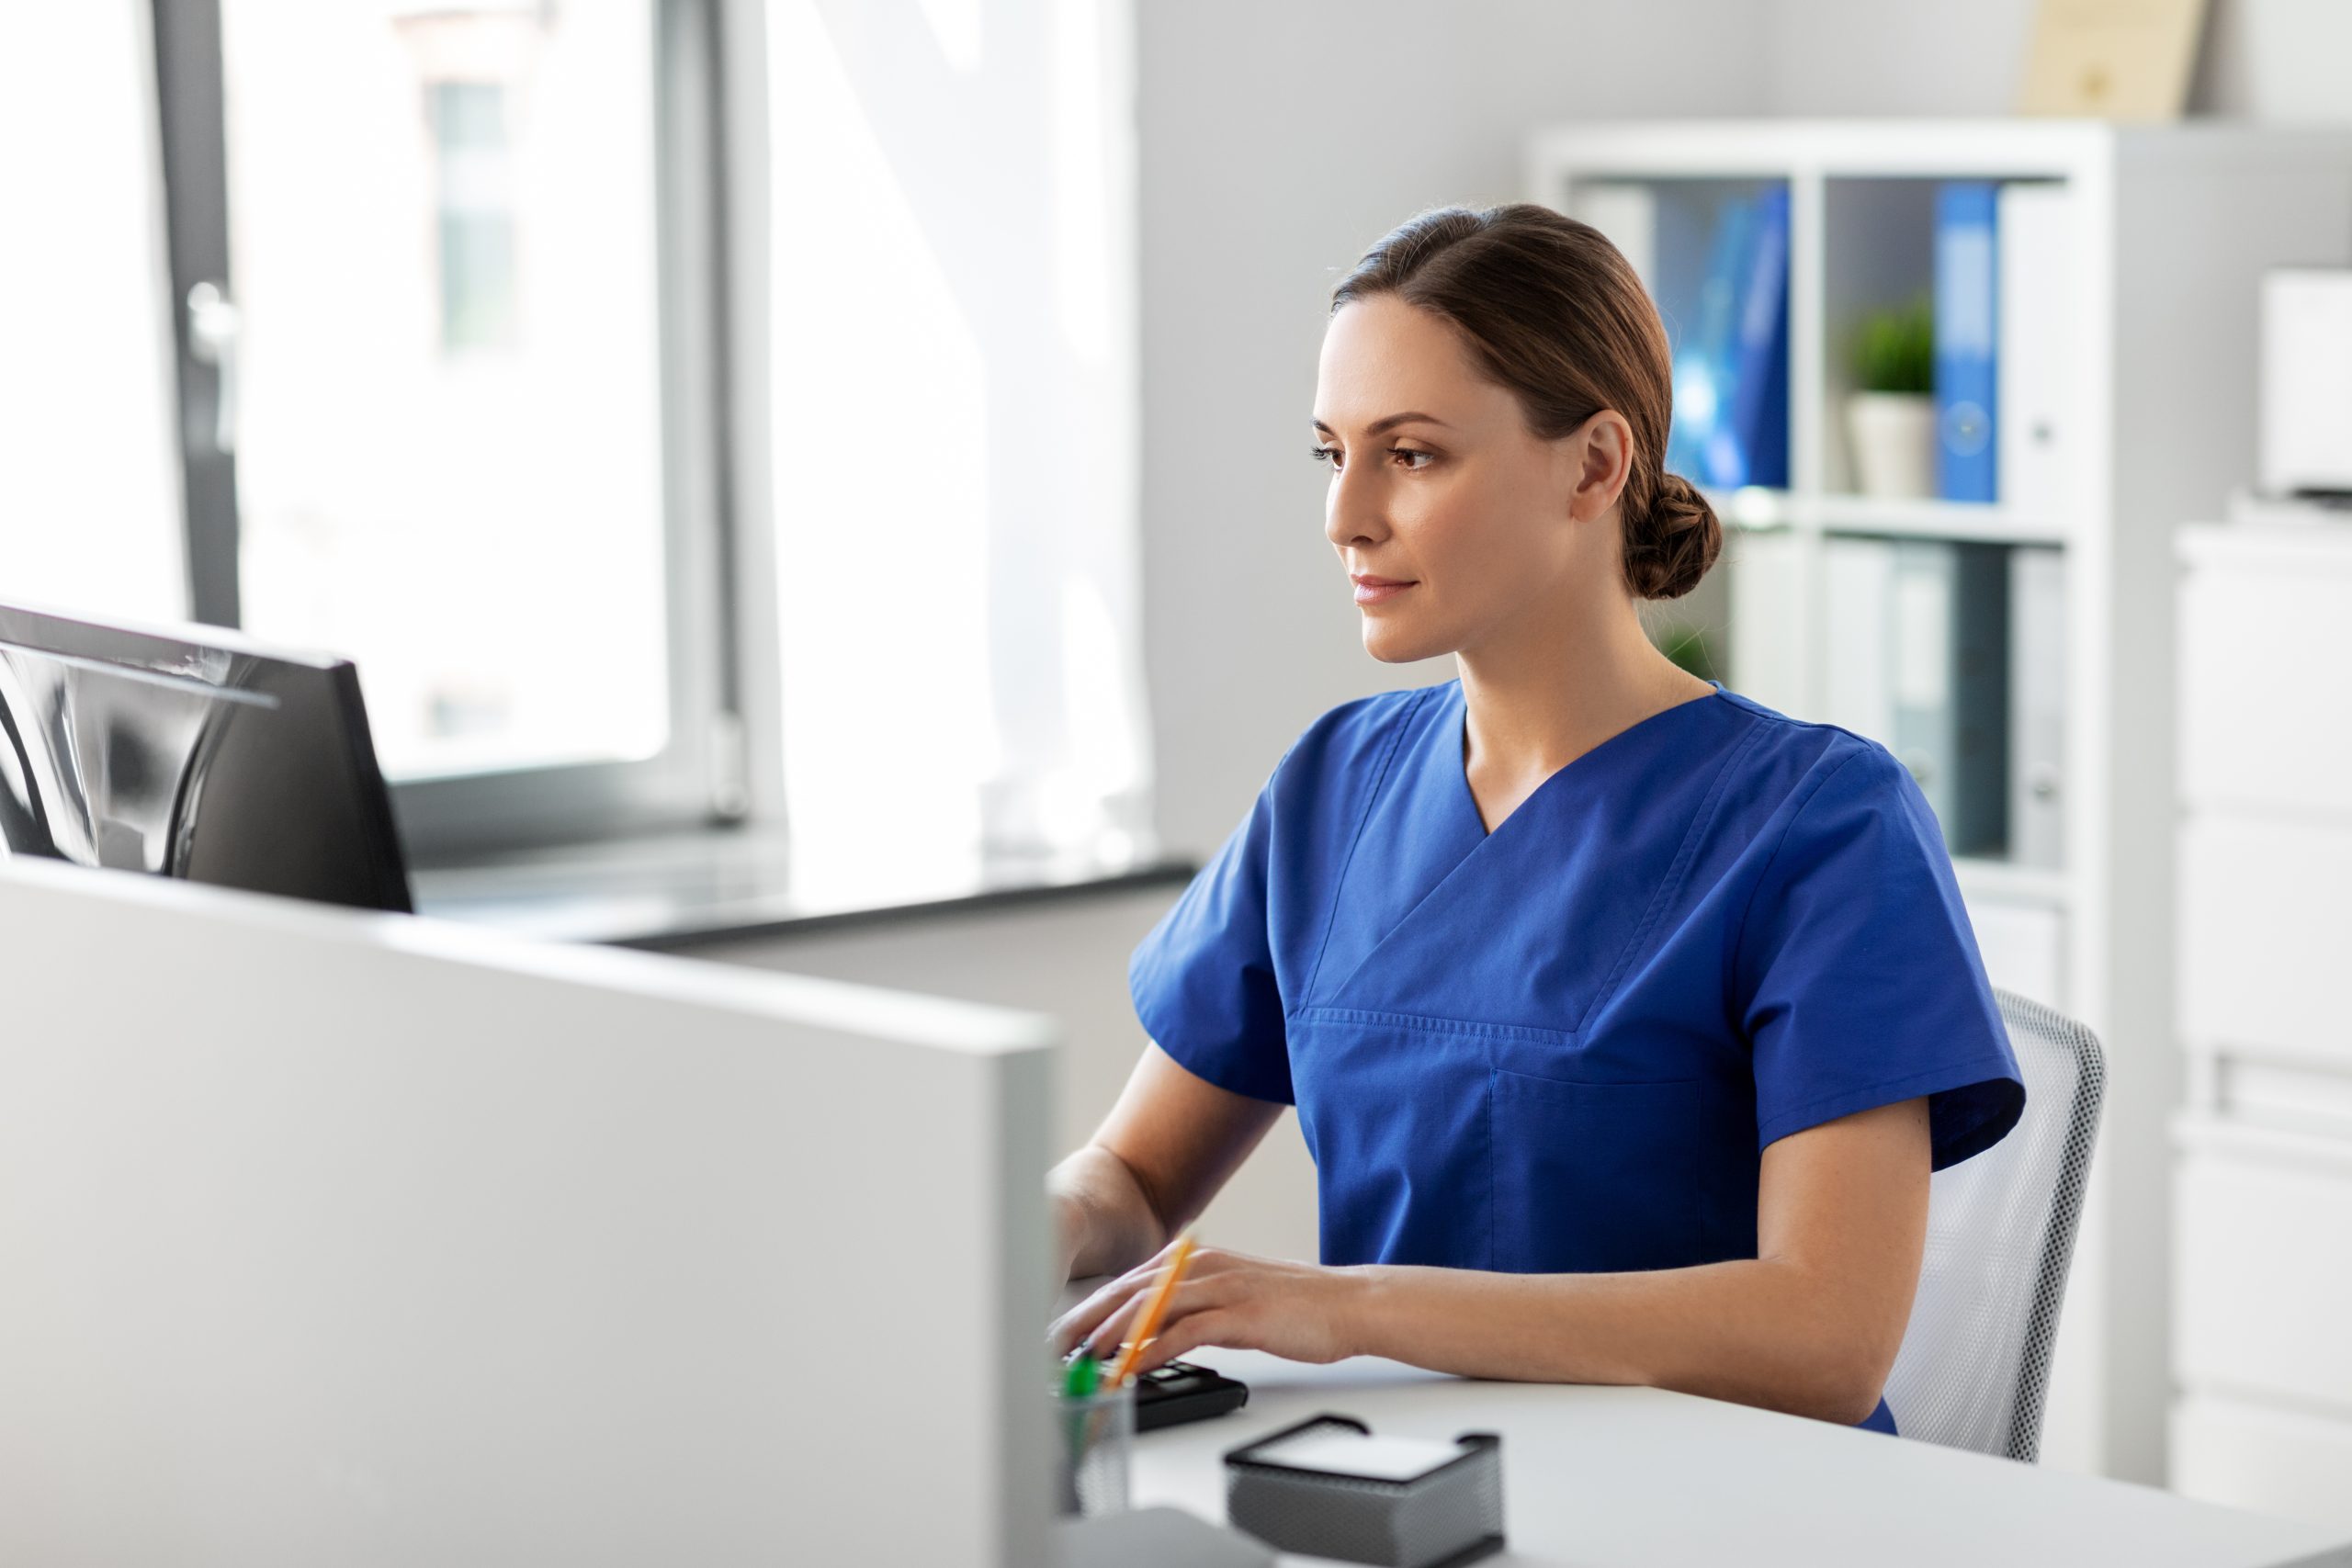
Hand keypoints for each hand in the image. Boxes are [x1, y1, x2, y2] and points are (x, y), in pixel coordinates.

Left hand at [1045, 1238, 1370, 1374]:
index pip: (1129, 1283)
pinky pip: (1186, 1331)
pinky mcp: (1240, 1313)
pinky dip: (1154, 1349)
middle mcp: (1202, 1266)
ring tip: (1084, 1359)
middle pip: (1129, 1291)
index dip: (1091, 1309)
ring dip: (1113, 1335)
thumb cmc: (1293, 1308)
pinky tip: (1135, 1366)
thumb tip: (1148, 1335)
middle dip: (1087, 1320)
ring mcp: (1221, 1287)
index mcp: (1196, 1260)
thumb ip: (1190, 1308)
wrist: (1347, 1305)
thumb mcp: (1231, 1299)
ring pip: (1151, 1307)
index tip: (1062, 1333)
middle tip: (1056, 1347)